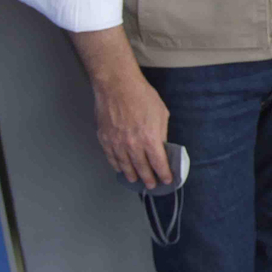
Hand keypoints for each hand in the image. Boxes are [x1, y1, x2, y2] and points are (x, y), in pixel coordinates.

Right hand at [92, 69, 171, 188]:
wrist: (117, 86)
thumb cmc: (141, 96)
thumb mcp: (161, 113)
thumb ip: (161, 133)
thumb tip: (162, 146)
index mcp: (150, 139)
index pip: (158, 164)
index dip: (163, 174)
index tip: (167, 179)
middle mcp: (133, 145)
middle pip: (142, 169)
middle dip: (149, 179)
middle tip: (152, 185)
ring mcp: (117, 143)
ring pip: (125, 166)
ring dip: (132, 175)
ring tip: (136, 180)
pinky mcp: (105, 139)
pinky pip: (111, 158)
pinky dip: (117, 166)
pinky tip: (121, 169)